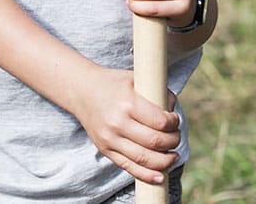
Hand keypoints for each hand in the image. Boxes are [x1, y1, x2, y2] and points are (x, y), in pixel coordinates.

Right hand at [72, 66, 180, 184]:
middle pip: (155, 142)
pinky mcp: (105, 150)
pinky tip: (161, 176)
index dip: (174, 123)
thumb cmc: (112, 84)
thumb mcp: (134, 79)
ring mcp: (110, 139)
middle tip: (175, 136)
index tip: (175, 120)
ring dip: (165, 160)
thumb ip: (156, 92)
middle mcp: (117, 123)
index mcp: (127, 103)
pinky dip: (148, 176)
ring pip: (145, 159)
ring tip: (172, 154)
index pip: (160, 122)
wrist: (80, 92)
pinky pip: (129, 167)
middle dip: (173, 141)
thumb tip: (173, 111)